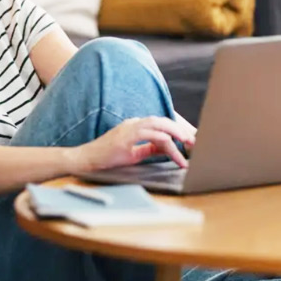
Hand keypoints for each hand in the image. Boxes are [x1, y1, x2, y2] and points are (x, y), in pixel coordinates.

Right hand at [75, 116, 195, 171]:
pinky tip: (173, 148)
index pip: (159, 125)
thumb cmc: (106, 158)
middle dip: (180, 129)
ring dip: (176, 132)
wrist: (86, 159)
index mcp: (134, 126)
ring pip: (158, 125)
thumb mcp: (132, 154)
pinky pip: (149, 135)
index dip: (175, 131)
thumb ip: (148, 149)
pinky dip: (164, 140)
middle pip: (162, 121)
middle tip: (193, 141)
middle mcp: (133, 123)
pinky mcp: (125, 137)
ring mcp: (129, 128)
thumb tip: (165, 149)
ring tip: (188, 143)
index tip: (187, 141)